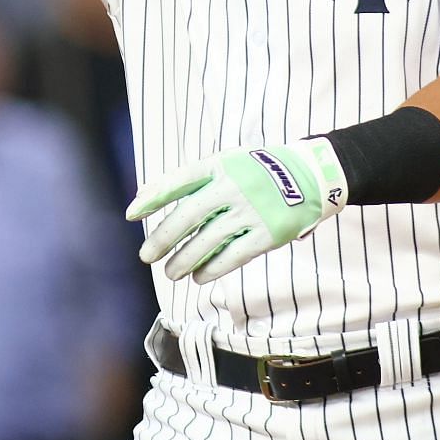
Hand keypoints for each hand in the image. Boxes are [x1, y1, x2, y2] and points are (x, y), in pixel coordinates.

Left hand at [128, 138, 348, 282]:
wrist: (308, 175)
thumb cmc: (256, 170)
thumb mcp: (224, 162)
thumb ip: (188, 179)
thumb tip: (143, 195)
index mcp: (219, 165)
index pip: (178, 180)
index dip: (153, 198)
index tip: (131, 214)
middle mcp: (233, 186)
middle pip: (188, 215)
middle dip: (163, 238)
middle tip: (146, 256)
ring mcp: (251, 210)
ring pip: (207, 240)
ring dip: (184, 259)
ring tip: (171, 272)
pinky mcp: (268, 233)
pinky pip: (233, 255)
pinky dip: (213, 268)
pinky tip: (199, 276)